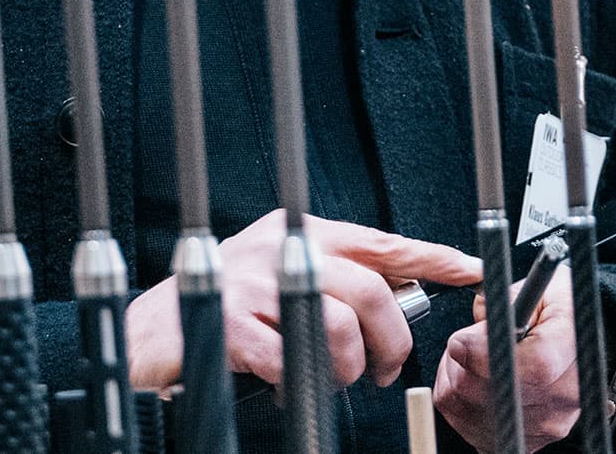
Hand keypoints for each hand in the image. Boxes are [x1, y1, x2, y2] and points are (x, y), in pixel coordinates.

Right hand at [127, 212, 480, 391]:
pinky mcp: (232, 323)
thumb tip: (392, 303)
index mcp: (299, 233)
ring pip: (338, 325)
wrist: (147, 330)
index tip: (468, 269)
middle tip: (383, 369)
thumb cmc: (220, 307)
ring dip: (347, 366)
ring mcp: (253, 284)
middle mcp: (280, 247)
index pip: (379, 241)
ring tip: (333, 379)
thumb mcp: (279, 277)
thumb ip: (330, 281)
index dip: (429, 256)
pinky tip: (295, 382)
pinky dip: (305, 379)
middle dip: (388, 339)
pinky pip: (294, 357)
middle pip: (367, 289)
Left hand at [434, 266, 579, 452]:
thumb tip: (477, 324)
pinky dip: (465, 406)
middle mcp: (559, 397)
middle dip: (460, 363)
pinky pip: (471, 429)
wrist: (587, 347)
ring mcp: (543, 425)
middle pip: (481, 390)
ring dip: (457, 383)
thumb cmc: (565, 315)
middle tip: (468, 343)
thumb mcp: (544, 289)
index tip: (463, 339)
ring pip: (467, 410)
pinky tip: (478, 384)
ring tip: (474, 361)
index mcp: (566, 352)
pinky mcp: (527, 441)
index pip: (512, 363)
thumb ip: (506, 301)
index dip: (475, 350)